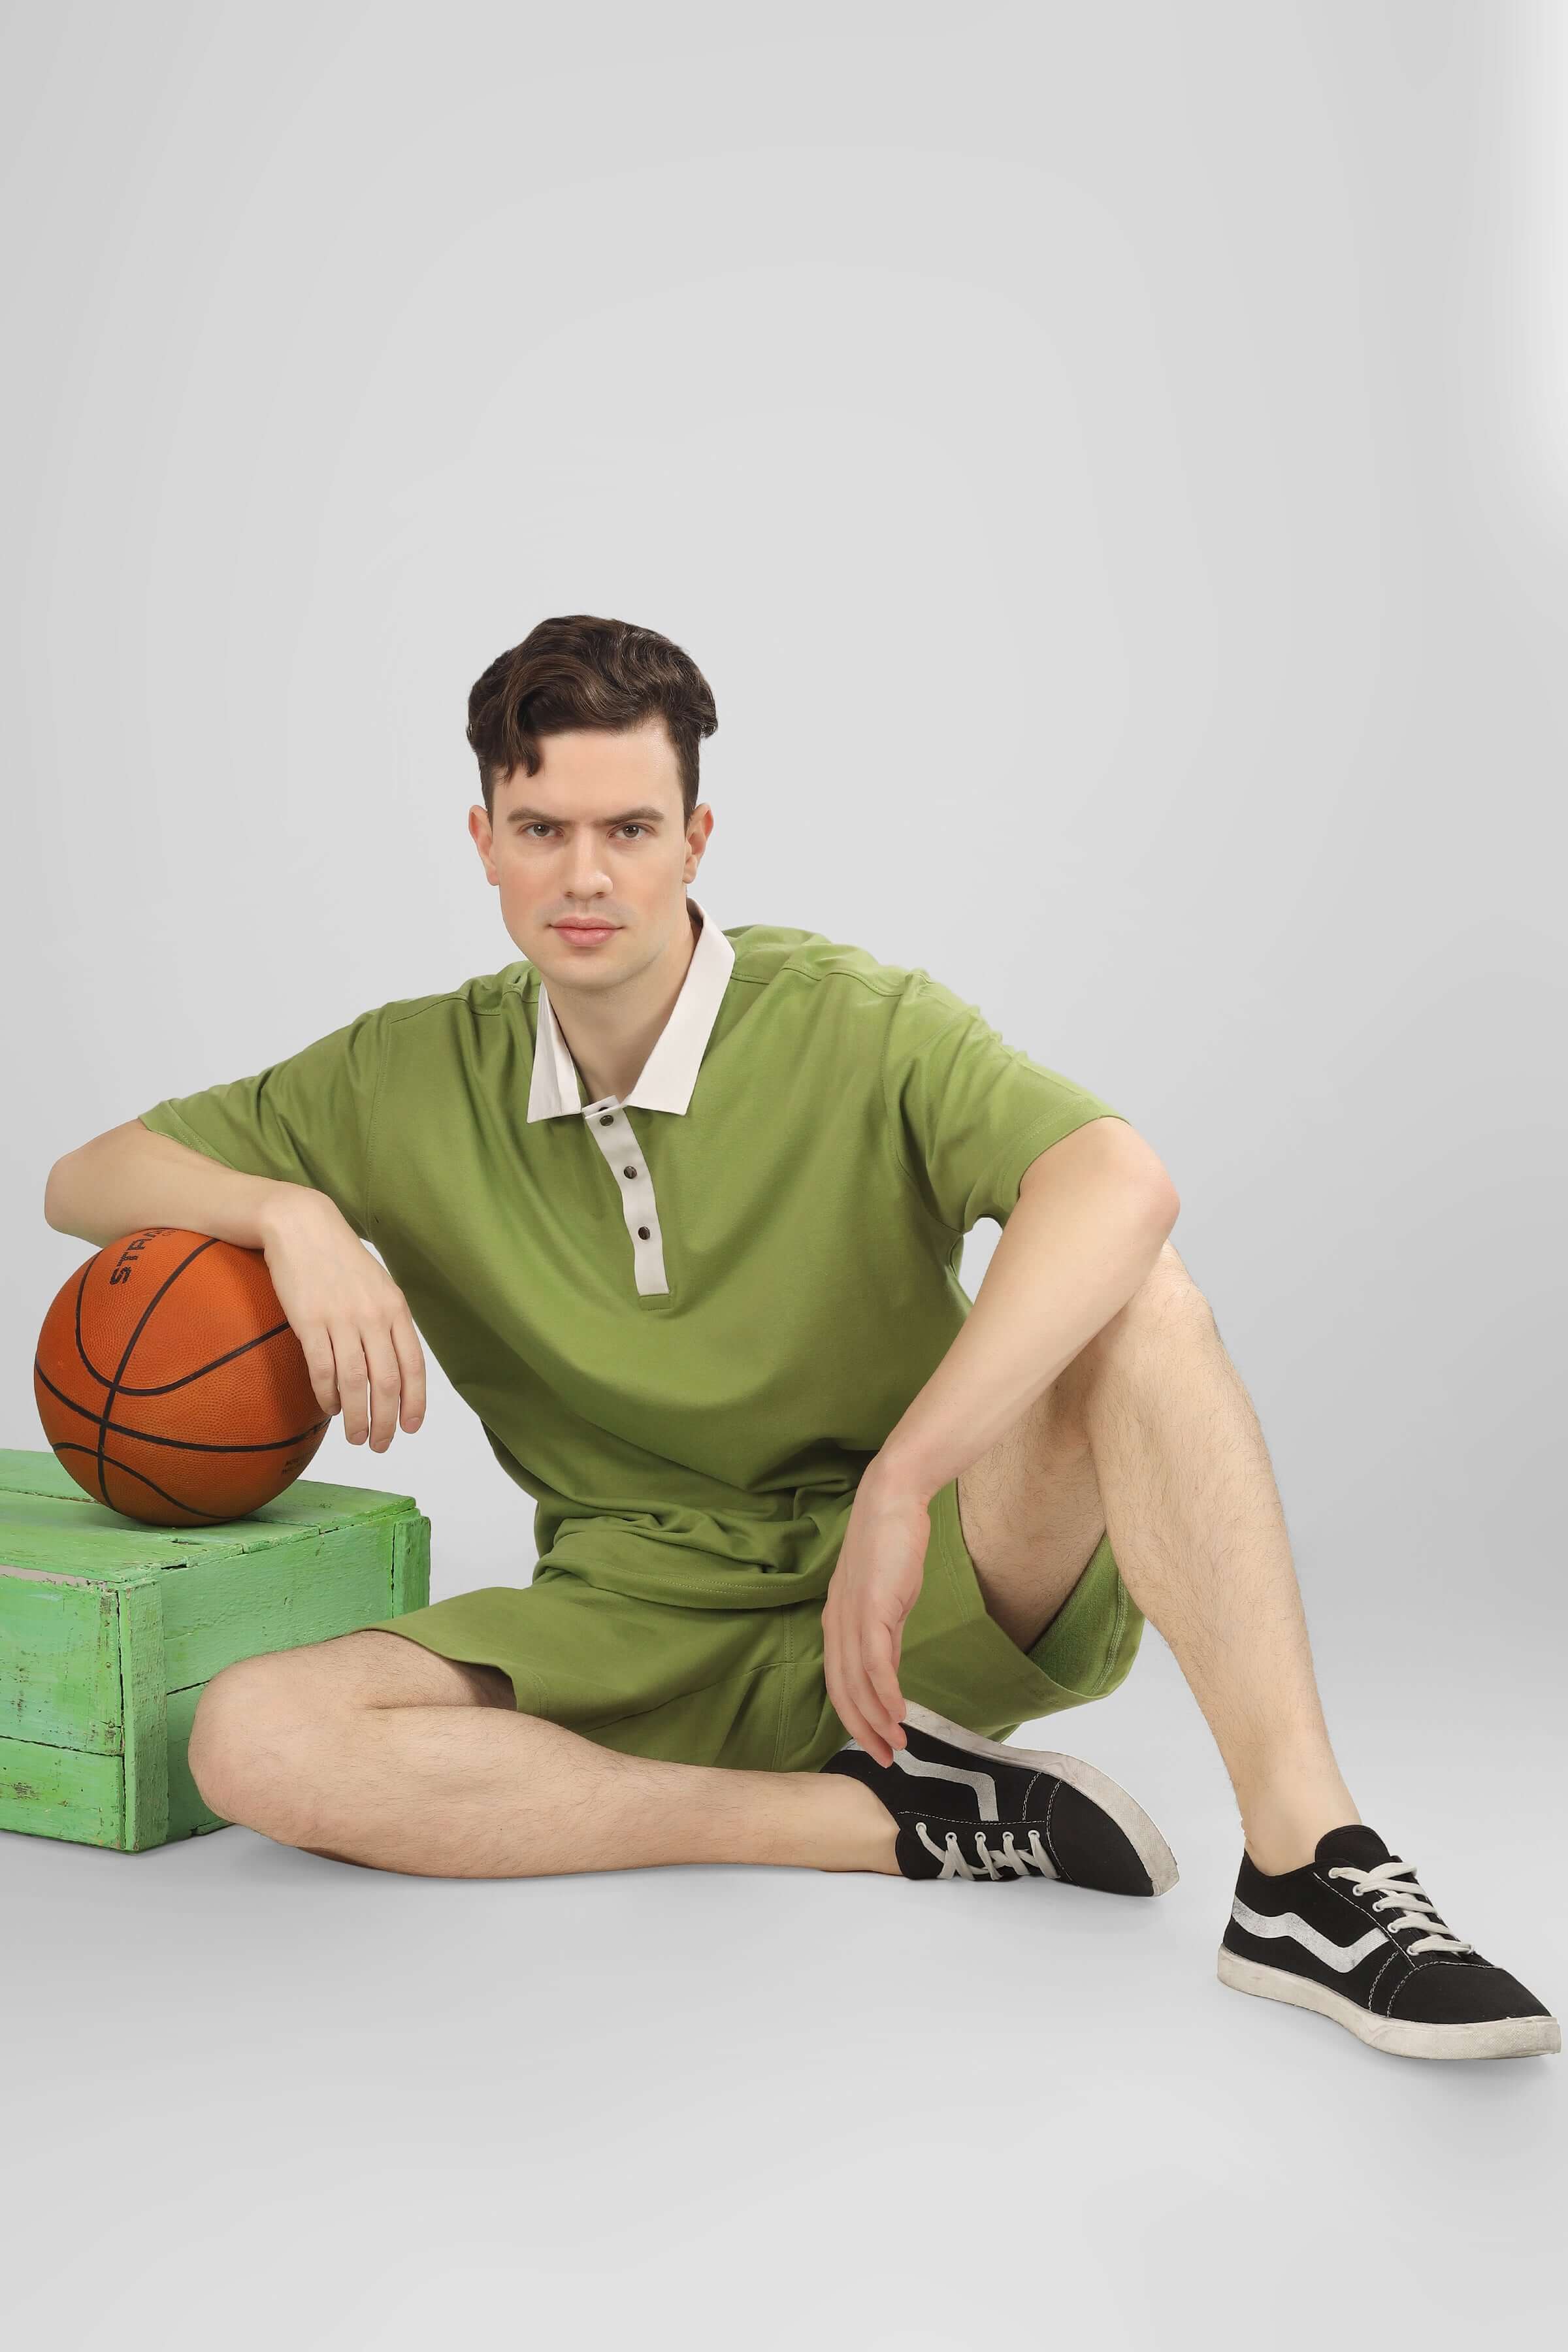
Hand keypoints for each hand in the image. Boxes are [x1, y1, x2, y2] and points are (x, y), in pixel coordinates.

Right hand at [260, 1191, 426, 1451]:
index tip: (412, 1428)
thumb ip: (389, 1322)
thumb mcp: (378, 1285)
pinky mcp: (309, 1321)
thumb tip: (395, 1365)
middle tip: (382, 1444)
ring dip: (356, 1417)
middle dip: (387, 1420)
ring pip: (354, 1382)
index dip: (415, 1402)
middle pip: (386, 1381)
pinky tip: (328, 1408)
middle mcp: (373, 1316)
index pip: (414, 1366)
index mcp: (395, 1308)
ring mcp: (341, 1319)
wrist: (301, 1226)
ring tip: (356, 1438)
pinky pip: (322, 1369)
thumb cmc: (340, 1259)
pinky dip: (327, 1395)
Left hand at [821, 1473, 931, 1765]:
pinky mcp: (872, 1607)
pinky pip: (875, 1661)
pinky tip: (899, 1713)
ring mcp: (852, 1616)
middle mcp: (837, 1622)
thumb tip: (888, 1669)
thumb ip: (884, 1633)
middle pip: (842, 1690)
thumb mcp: (886, 1597)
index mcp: (836, 1621)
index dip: (855, 1717)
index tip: (876, 1742)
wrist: (894, 1499)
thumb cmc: (892, 1543)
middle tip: (884, 1759)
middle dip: (863, 1730)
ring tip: (896, 1745)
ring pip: (857, 1682)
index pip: (839, 1681)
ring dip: (877, 1719)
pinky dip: (886, 1692)